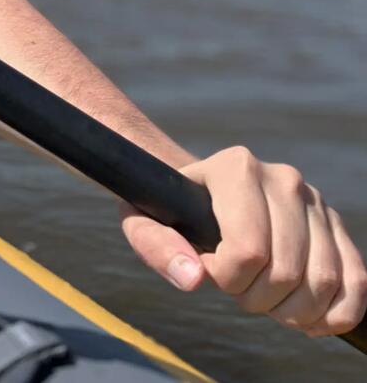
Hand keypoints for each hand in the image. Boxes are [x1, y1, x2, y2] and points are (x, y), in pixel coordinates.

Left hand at [121, 146, 365, 336]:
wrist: (202, 193)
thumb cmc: (170, 210)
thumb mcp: (144, 221)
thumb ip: (157, 247)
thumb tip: (192, 278)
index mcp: (235, 167)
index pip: (248, 248)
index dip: (227, 278)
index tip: (209, 269)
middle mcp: (282, 178)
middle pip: (287, 269)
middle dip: (258, 299)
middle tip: (237, 292)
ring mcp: (315, 200)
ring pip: (326, 280)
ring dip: (295, 312)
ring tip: (266, 303)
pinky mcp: (336, 225)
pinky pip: (356, 279)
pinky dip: (339, 313)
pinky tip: (310, 322)